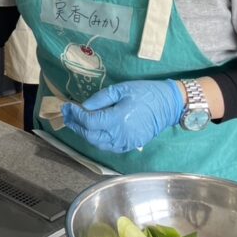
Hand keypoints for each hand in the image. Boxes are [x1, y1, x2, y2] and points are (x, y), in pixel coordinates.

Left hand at [61, 79, 183, 153]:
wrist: (168, 104)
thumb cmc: (145, 93)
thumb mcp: (120, 89)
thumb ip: (100, 99)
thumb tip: (83, 107)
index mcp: (117, 119)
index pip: (89, 121)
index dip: (75, 114)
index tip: (67, 106)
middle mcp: (120, 134)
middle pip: (90, 135)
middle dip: (76, 126)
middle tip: (67, 116)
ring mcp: (126, 142)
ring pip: (98, 144)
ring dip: (85, 134)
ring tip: (76, 123)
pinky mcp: (131, 145)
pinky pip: (109, 147)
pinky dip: (98, 141)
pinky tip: (93, 132)